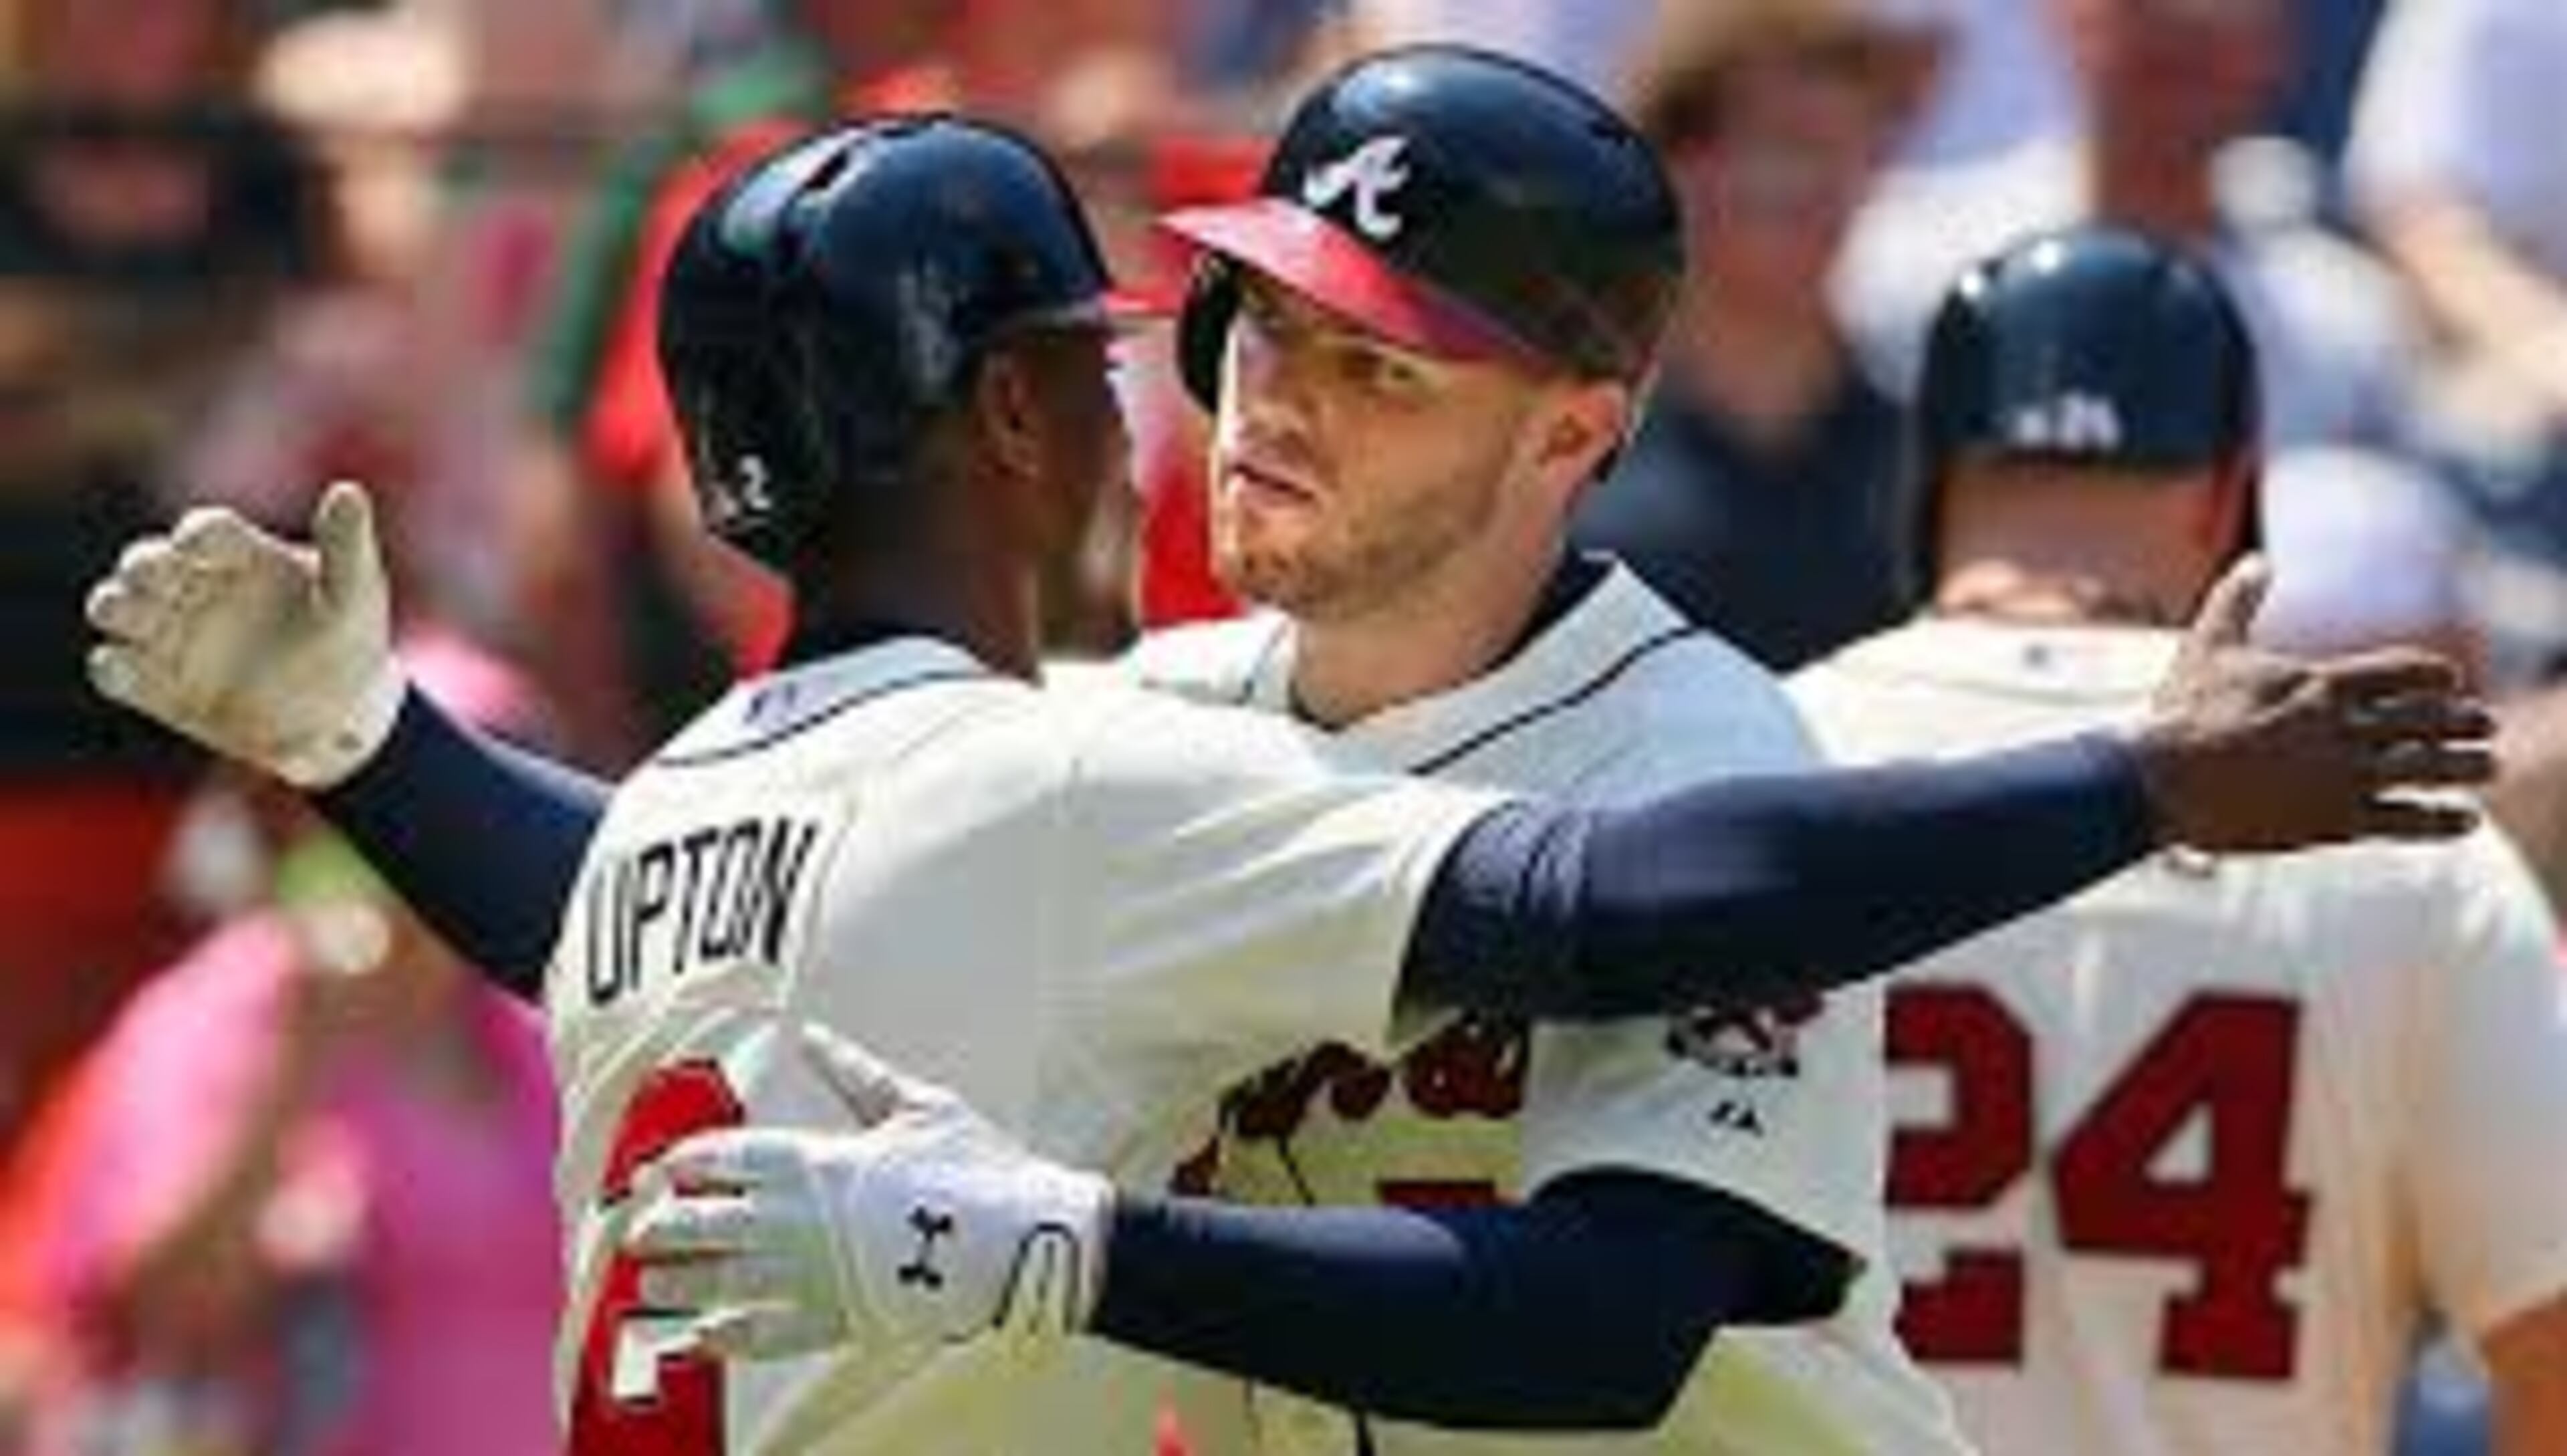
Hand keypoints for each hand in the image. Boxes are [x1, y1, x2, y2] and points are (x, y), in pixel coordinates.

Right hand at [85, 480, 404, 787]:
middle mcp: (197, 587)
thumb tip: (348, 491)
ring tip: (120, 612)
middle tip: (146, 576)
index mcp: (241, 554)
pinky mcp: (160, 685)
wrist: (342, 711)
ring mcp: (173, 635)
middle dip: (142, 568)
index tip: (193, 543)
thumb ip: (346, 544)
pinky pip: (119, 674)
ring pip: (119, 610)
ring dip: (113, 606)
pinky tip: (119, 666)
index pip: (209, 531)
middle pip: (148, 564)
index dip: (197, 534)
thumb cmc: (349, 637)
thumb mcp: (357, 592)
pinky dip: (113, 669)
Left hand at [622, 1024, 1111, 1363]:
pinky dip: (719, 1340)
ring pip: (717, 1283)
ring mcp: (812, 1274)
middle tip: (637, 1233)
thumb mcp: (916, 1103)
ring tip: (648, 1290)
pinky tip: (693, 1343)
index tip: (659, 1171)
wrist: (1022, 1237)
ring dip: (674, 1286)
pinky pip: (759, 1335)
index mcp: (815, 1159)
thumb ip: (854, 1073)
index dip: (682, 1164)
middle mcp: (798, 1219)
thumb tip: (813, 1035)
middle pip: (704, 1223)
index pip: (723, 1158)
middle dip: (661, 1228)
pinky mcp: (835, 1319)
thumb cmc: (976, 1164)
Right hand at [2133, 557, 2496, 851]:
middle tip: (2484, 726)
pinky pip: (2406, 819)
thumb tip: (2255, 559)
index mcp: (2322, 683)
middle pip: (2432, 718)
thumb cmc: (2180, 713)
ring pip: (2430, 767)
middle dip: (2466, 721)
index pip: (2410, 672)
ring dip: (2467, 765)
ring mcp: (2341, 776)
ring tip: (2485, 766)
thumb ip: (2238, 600)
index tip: (2451, 685)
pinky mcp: (2333, 821)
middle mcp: (2343, 727)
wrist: (2157, 781)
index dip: (2439, 678)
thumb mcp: (2207, 645)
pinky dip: (2443, 819)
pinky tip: (2465, 818)